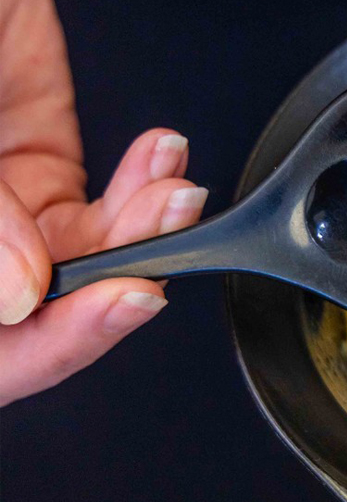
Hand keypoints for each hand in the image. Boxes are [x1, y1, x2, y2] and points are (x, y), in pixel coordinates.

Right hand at [0, 0, 207, 404]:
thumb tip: (19, 294)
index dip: (54, 344)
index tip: (120, 303)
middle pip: (43, 306)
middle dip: (115, 279)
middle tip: (160, 242)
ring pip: (84, 253)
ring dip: (142, 229)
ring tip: (173, 191)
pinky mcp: (36, 159)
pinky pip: (98, 197)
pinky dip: (139, 185)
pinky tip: (161, 156)